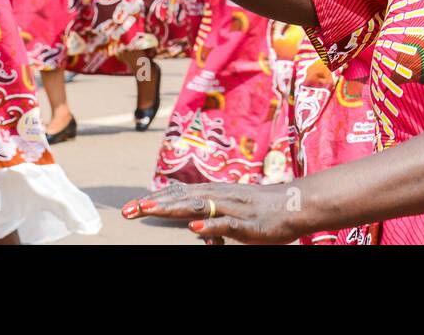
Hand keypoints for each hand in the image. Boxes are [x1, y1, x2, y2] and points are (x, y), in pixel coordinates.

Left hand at [121, 181, 301, 244]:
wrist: (298, 204)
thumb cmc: (266, 211)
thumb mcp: (233, 215)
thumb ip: (213, 221)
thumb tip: (195, 229)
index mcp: (216, 194)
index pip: (179, 194)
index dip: (155, 199)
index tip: (130, 208)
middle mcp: (220, 196)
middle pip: (181, 198)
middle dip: (153, 204)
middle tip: (126, 211)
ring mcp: (233, 207)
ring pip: (198, 206)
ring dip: (171, 208)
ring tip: (148, 211)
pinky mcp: (247, 222)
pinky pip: (226, 223)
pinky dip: (209, 226)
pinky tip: (192, 228)